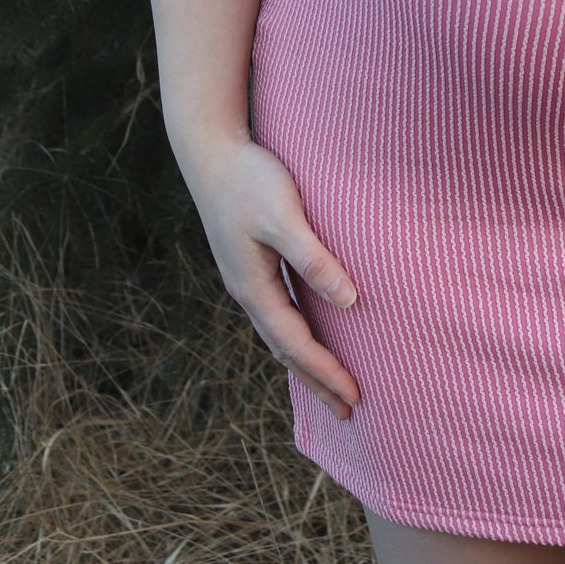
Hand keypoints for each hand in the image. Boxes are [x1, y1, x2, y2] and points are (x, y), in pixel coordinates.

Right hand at [176, 131, 361, 421]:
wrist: (210, 151)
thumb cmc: (250, 180)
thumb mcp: (284, 217)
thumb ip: (314, 258)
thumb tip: (349, 300)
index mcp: (254, 288)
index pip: (296, 345)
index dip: (325, 372)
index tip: (354, 397)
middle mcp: (247, 291)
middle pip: (285, 350)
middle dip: (315, 380)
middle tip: (347, 411)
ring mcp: (246, 278)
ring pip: (279, 333)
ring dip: (305, 361)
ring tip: (330, 384)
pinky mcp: (250, 262)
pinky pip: (277, 312)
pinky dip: (296, 333)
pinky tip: (309, 329)